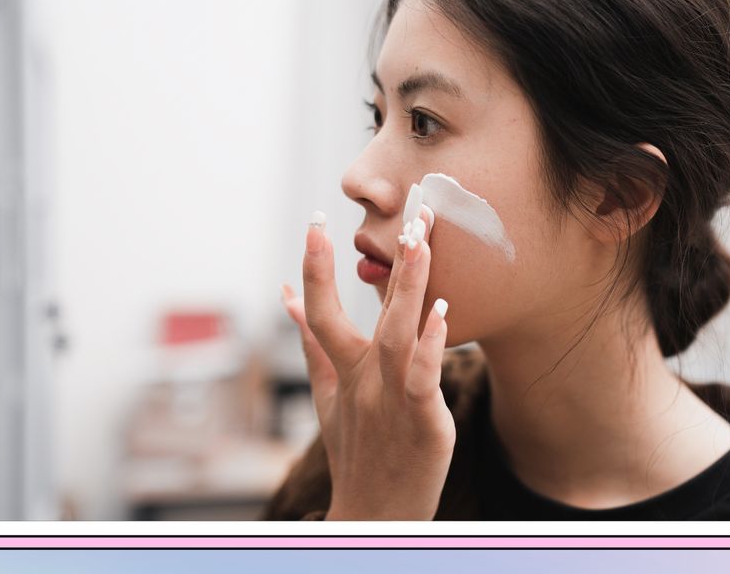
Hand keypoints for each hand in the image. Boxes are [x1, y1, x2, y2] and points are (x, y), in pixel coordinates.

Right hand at [280, 207, 453, 519]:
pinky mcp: (422, 423)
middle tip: (407, 212)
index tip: (316, 221)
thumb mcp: (327, 395)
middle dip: (390, 261)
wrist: (374, 515)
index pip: (321, 309)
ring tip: (423, 243)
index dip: (314, 265)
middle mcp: (364, 379)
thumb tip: (287, 297)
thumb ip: (312, 344)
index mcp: (343, 368)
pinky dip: (431, 347)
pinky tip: (442, 313)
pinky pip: (424, 380)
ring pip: (399, 336)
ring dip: (411, 288)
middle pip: (372, 312)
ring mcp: (391, 400)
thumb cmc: (356, 451)